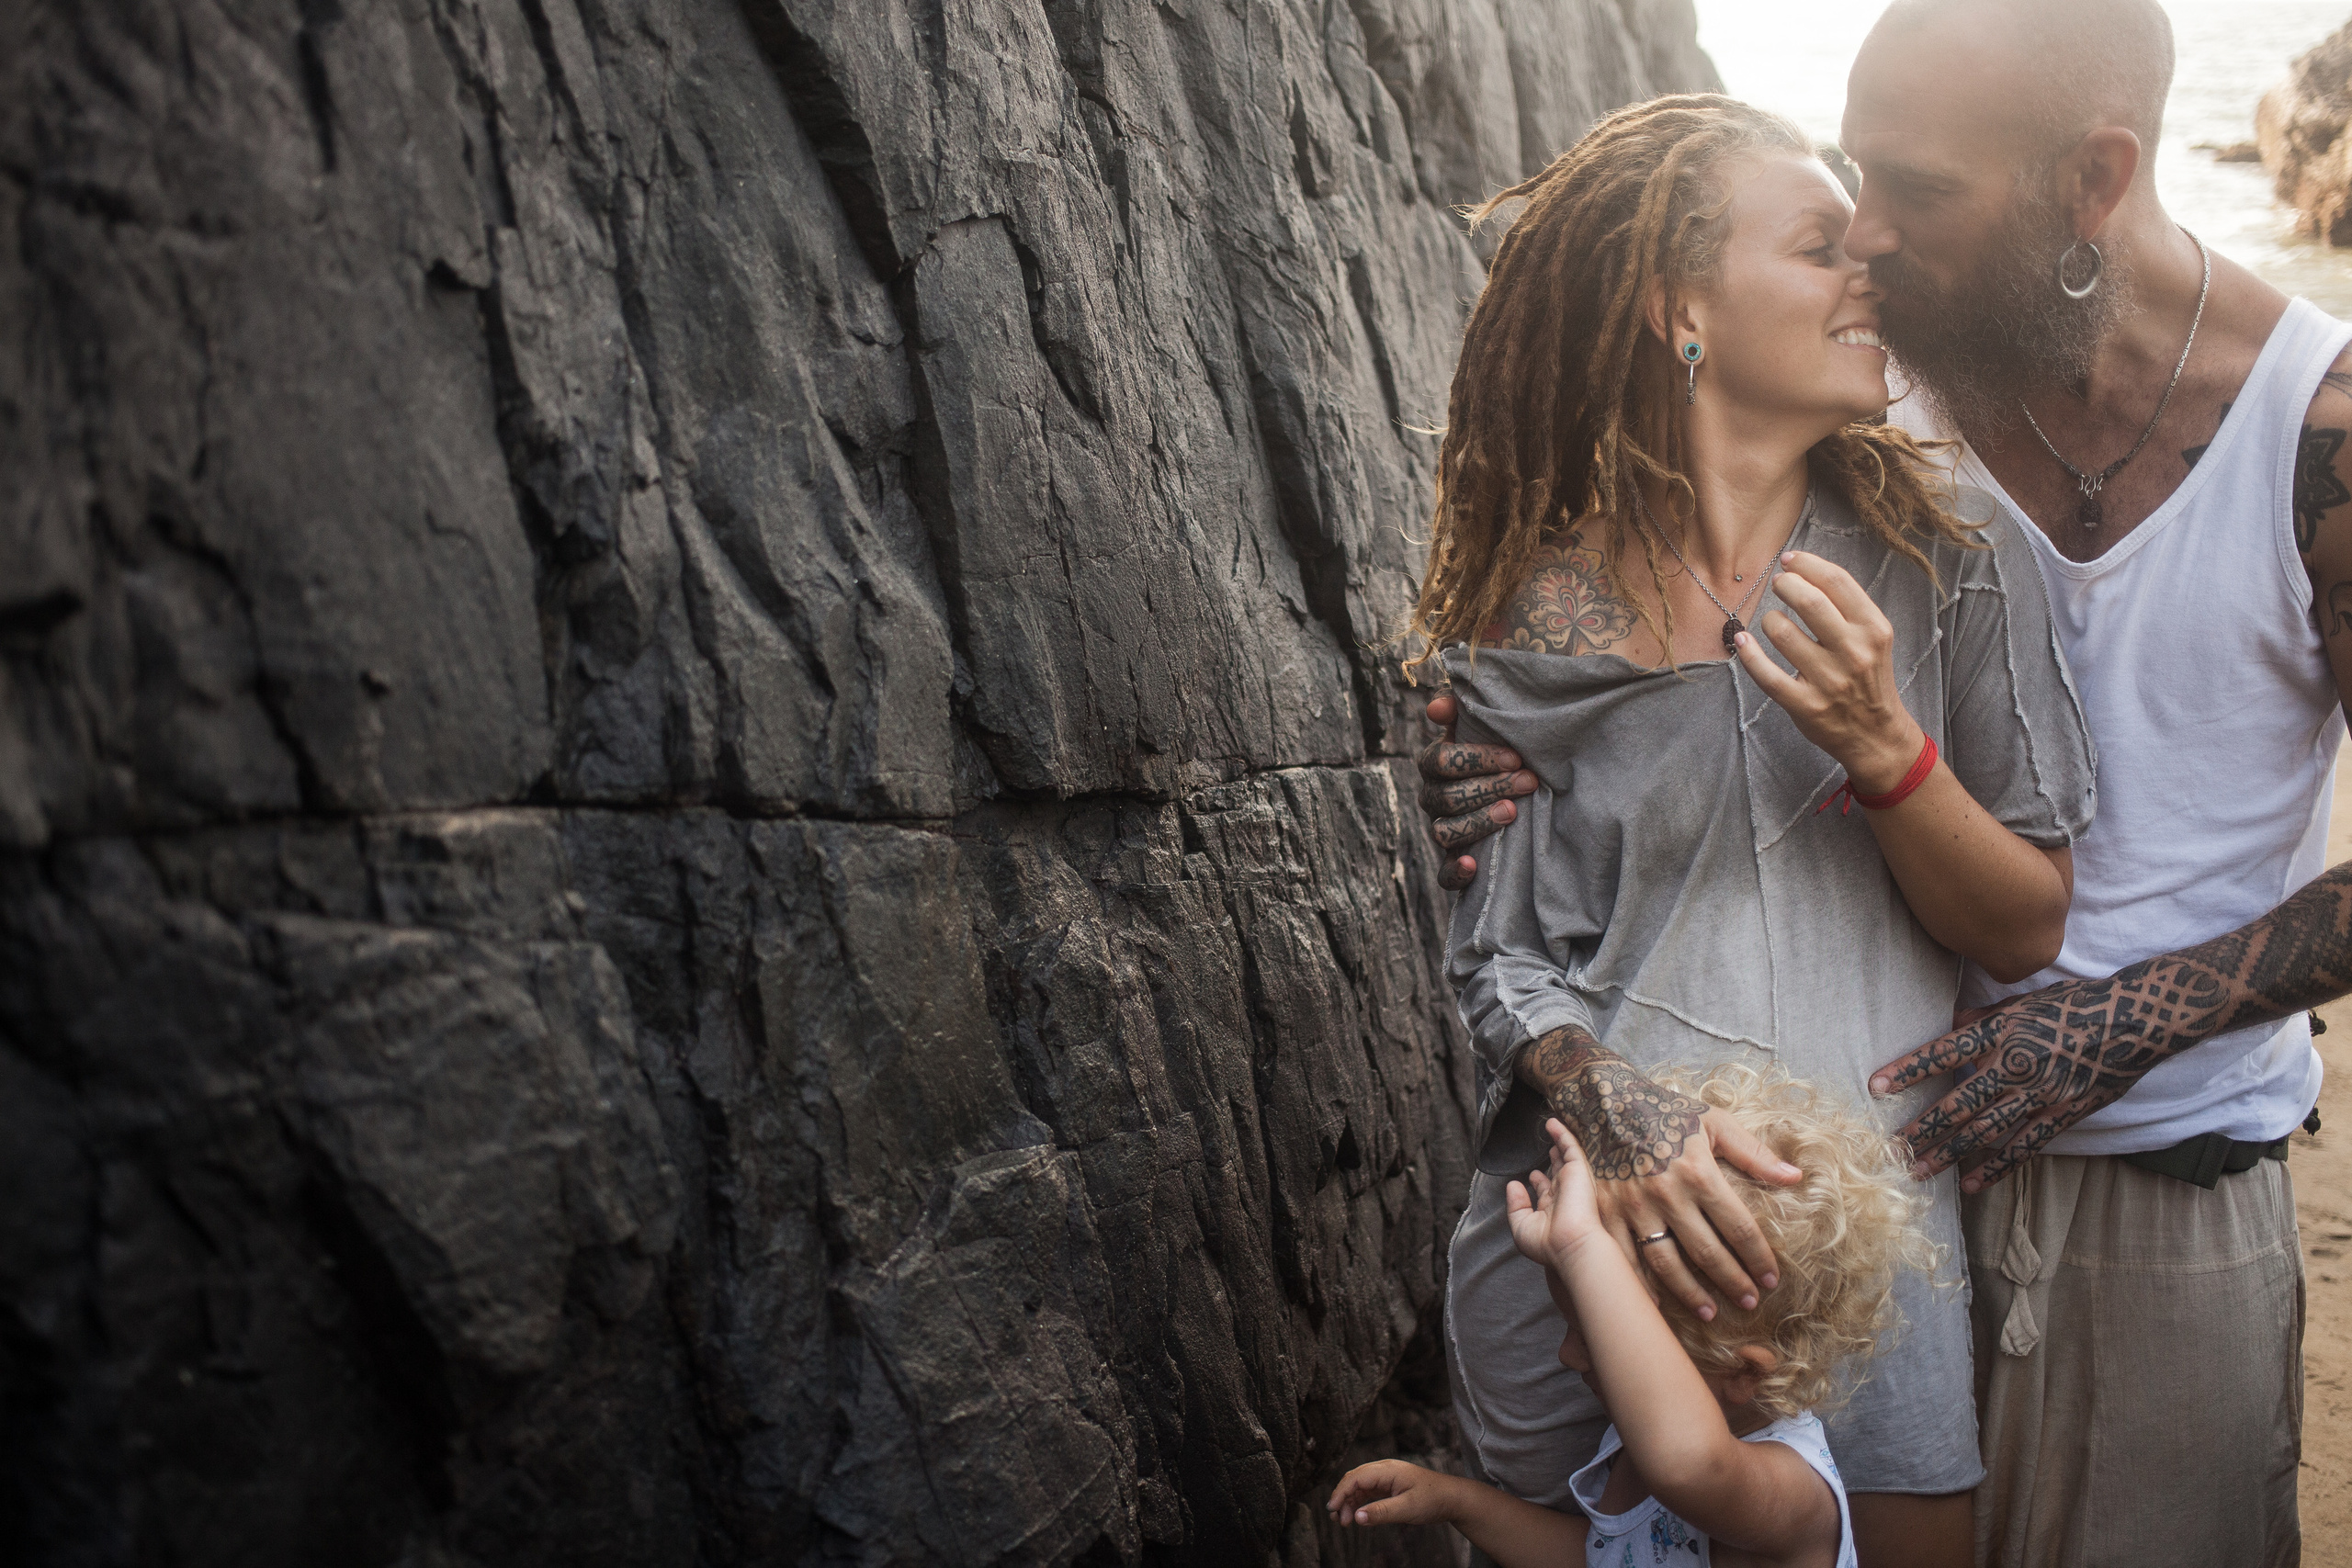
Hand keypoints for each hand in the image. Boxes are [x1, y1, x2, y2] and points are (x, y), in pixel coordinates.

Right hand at [1328, 1459, 1458, 1528]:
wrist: (1452, 1498)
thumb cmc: (1433, 1500)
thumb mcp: (1407, 1508)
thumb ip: (1381, 1512)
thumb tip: (1357, 1517)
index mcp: (1387, 1470)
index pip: (1355, 1477)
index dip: (1341, 1492)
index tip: (1332, 1509)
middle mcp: (1384, 1470)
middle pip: (1354, 1480)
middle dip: (1342, 1498)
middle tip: (1338, 1520)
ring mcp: (1387, 1477)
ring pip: (1360, 1486)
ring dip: (1350, 1502)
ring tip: (1344, 1521)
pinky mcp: (1390, 1485)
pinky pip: (1369, 1491)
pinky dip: (1360, 1502)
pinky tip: (1357, 1515)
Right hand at [1417, 692, 1535, 890]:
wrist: (1522, 785)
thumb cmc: (1503, 750)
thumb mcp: (1485, 726)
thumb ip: (1464, 709)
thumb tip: (1437, 708)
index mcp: (1435, 764)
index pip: (1440, 761)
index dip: (1476, 759)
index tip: (1515, 757)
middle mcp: (1433, 798)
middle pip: (1445, 797)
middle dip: (1489, 788)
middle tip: (1528, 781)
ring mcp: (1441, 831)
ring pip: (1443, 832)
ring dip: (1478, 822)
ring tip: (1514, 812)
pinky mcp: (1454, 863)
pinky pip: (1444, 876)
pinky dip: (1455, 872)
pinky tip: (1474, 864)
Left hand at [1505, 1118, 1601, 1269]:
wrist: (1571, 1244)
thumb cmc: (1547, 1243)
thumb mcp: (1522, 1226)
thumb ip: (1516, 1205)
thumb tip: (1513, 1184)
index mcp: (1552, 1210)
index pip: (1546, 1191)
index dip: (1539, 1181)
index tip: (1533, 1174)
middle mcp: (1564, 1195)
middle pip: (1558, 1172)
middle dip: (1553, 1160)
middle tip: (1549, 1148)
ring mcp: (1572, 1182)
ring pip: (1566, 1156)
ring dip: (1559, 1142)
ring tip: (1552, 1126)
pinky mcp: (1579, 1170)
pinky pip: (1570, 1146)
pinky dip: (1562, 1134)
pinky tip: (1552, 1122)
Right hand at [1526, 1031, 1799, 1319]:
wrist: (1601, 1098)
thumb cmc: (1663, 1110)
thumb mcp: (1712, 1121)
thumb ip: (1753, 1152)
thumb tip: (1795, 1176)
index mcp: (1697, 1172)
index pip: (1738, 1227)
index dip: (1758, 1257)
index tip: (1772, 1278)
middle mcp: (1666, 1194)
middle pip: (1707, 1252)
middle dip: (1733, 1281)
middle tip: (1750, 1301)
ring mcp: (1632, 1207)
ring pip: (1666, 1264)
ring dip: (1691, 1294)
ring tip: (1710, 1313)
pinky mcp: (1604, 1213)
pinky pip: (1625, 1259)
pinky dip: (1642, 1286)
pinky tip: (1658, 1303)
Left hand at [1733, 552, 1922, 793]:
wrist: (1877, 734)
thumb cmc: (1867, 676)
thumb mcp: (1873, 637)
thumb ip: (1846, 605)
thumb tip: (1801, 568)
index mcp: (1873, 629)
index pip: (1837, 582)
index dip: (1807, 563)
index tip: (1790, 559)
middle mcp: (1854, 652)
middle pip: (1809, 602)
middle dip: (1786, 585)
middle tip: (1778, 584)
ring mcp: (1829, 681)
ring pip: (1783, 633)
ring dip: (1769, 620)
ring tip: (1773, 621)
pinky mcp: (1805, 705)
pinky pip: (1766, 674)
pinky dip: (1748, 653)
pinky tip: (1743, 640)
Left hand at [1872, 964, 2201, 1190]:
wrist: (2134, 1021)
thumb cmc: (2072, 1005)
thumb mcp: (2020, 1002)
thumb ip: (1981, 1018)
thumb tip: (1948, 1024)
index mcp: (2002, 1033)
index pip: (1944, 1053)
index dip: (1909, 1070)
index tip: (1876, 1086)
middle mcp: (2017, 1066)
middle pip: (1959, 1103)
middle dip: (1922, 1129)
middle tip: (1889, 1149)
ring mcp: (2041, 1094)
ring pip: (1985, 1131)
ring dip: (1948, 1154)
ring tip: (1917, 1170)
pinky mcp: (2063, 1115)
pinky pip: (2023, 1147)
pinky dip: (1995, 1168)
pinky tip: (1970, 1184)